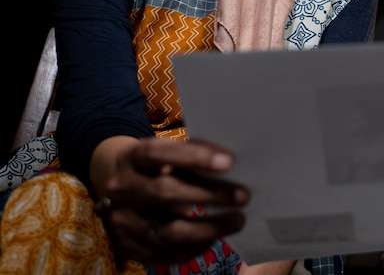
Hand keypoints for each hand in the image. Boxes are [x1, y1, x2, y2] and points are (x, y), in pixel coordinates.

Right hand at [93, 137, 249, 264]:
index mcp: (131, 158)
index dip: (193, 156)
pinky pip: (167, 253)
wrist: (118, 189)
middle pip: (165, 192)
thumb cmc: (157, 166)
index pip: (157, 153)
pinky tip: (215, 236)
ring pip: (169, 230)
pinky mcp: (128, 247)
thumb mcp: (167, 153)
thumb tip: (230, 164)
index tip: (228, 162)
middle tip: (243, 196)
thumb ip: (191, 154)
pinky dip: (196, 246)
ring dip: (210, 227)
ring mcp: (122, 221)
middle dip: (210, 194)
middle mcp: (121, 189)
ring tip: (237, 220)